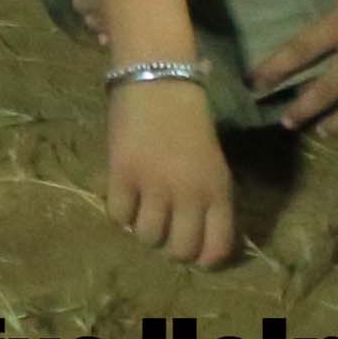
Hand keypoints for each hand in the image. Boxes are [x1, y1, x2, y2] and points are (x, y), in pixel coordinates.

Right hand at [105, 74, 242, 268]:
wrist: (159, 79)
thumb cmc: (189, 120)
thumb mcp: (213, 163)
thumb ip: (208, 200)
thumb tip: (196, 238)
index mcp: (218, 191)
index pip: (215, 250)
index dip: (202, 259)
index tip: (192, 250)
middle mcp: (190, 195)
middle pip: (178, 251)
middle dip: (170, 247)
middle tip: (164, 230)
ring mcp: (155, 186)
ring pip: (147, 237)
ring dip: (143, 229)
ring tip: (142, 210)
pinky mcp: (123, 174)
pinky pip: (119, 215)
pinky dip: (120, 211)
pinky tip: (125, 194)